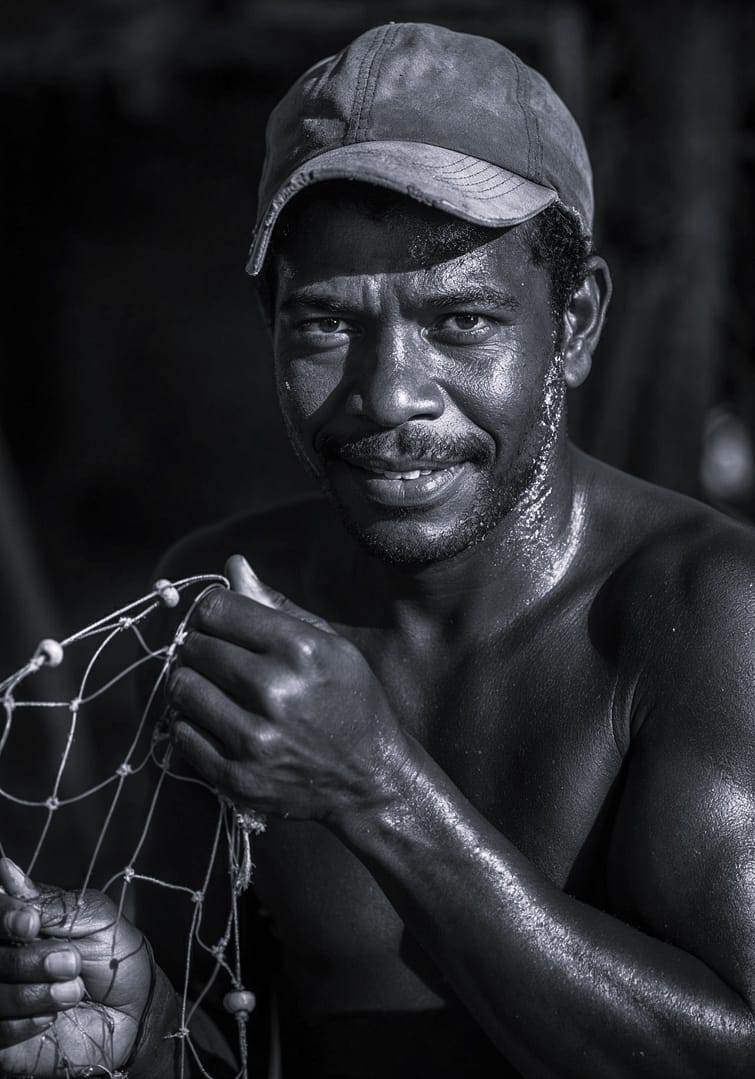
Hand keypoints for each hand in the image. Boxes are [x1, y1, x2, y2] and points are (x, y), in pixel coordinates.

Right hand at [0, 857, 152, 1075]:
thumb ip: (47, 903)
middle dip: (27, 960)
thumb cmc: (114, 953)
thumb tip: (6, 870)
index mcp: (20, 921)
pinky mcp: (3, 1036)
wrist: (135, 1008)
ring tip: (75, 989)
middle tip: (71, 961)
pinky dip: (24, 1023)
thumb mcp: (92, 917)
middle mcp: (5, 954)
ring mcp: (2, 994)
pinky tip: (52, 1016)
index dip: (4, 916)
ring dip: (31, 993)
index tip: (30, 922)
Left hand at [168, 554, 411, 824]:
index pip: (217, 609)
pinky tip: (215, 720)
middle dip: (199, 644)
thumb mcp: (330, 646)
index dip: (211, 610)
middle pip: (195, 646)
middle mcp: (275, 691)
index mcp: (300, 650)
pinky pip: (182, 734)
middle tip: (215, 656)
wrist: (369, 780)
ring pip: (182, 688)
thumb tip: (234, 565)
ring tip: (212, 686)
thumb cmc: (352, 703)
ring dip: (190, 682)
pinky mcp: (236, 777)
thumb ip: (277, 606)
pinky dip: (191, 722)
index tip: (218, 620)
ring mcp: (253, 739)